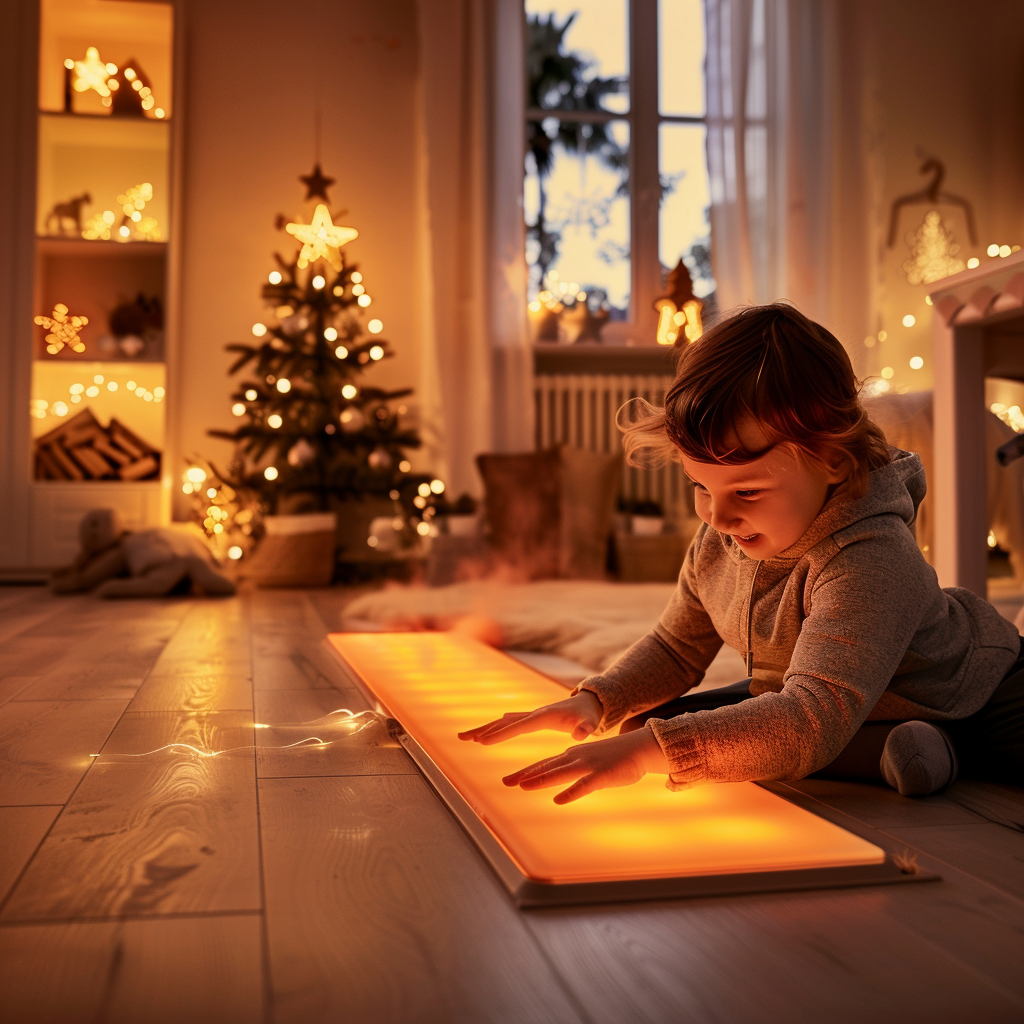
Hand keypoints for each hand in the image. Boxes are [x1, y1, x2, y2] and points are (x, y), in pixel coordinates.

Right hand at [458, 690, 603, 743]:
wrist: (589, 703)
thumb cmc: (589, 715)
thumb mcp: (590, 721)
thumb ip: (586, 728)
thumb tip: (580, 734)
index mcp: (544, 716)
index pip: (519, 726)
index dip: (501, 734)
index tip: (482, 741)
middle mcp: (533, 713)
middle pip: (503, 722)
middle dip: (483, 730)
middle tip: (462, 738)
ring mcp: (531, 716)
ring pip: (502, 722)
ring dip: (483, 729)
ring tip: (463, 737)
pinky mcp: (531, 719)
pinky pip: (508, 725)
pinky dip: (493, 729)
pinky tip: (482, 734)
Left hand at [502, 726, 669, 803]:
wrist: (638, 748)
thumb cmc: (613, 758)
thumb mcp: (588, 763)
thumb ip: (572, 774)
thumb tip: (557, 789)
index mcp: (571, 756)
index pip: (544, 764)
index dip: (525, 772)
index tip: (507, 780)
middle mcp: (575, 758)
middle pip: (546, 767)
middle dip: (525, 775)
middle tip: (505, 782)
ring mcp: (588, 765)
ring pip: (560, 773)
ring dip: (540, 780)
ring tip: (523, 786)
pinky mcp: (601, 774)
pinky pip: (583, 785)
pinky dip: (570, 792)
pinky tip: (558, 800)